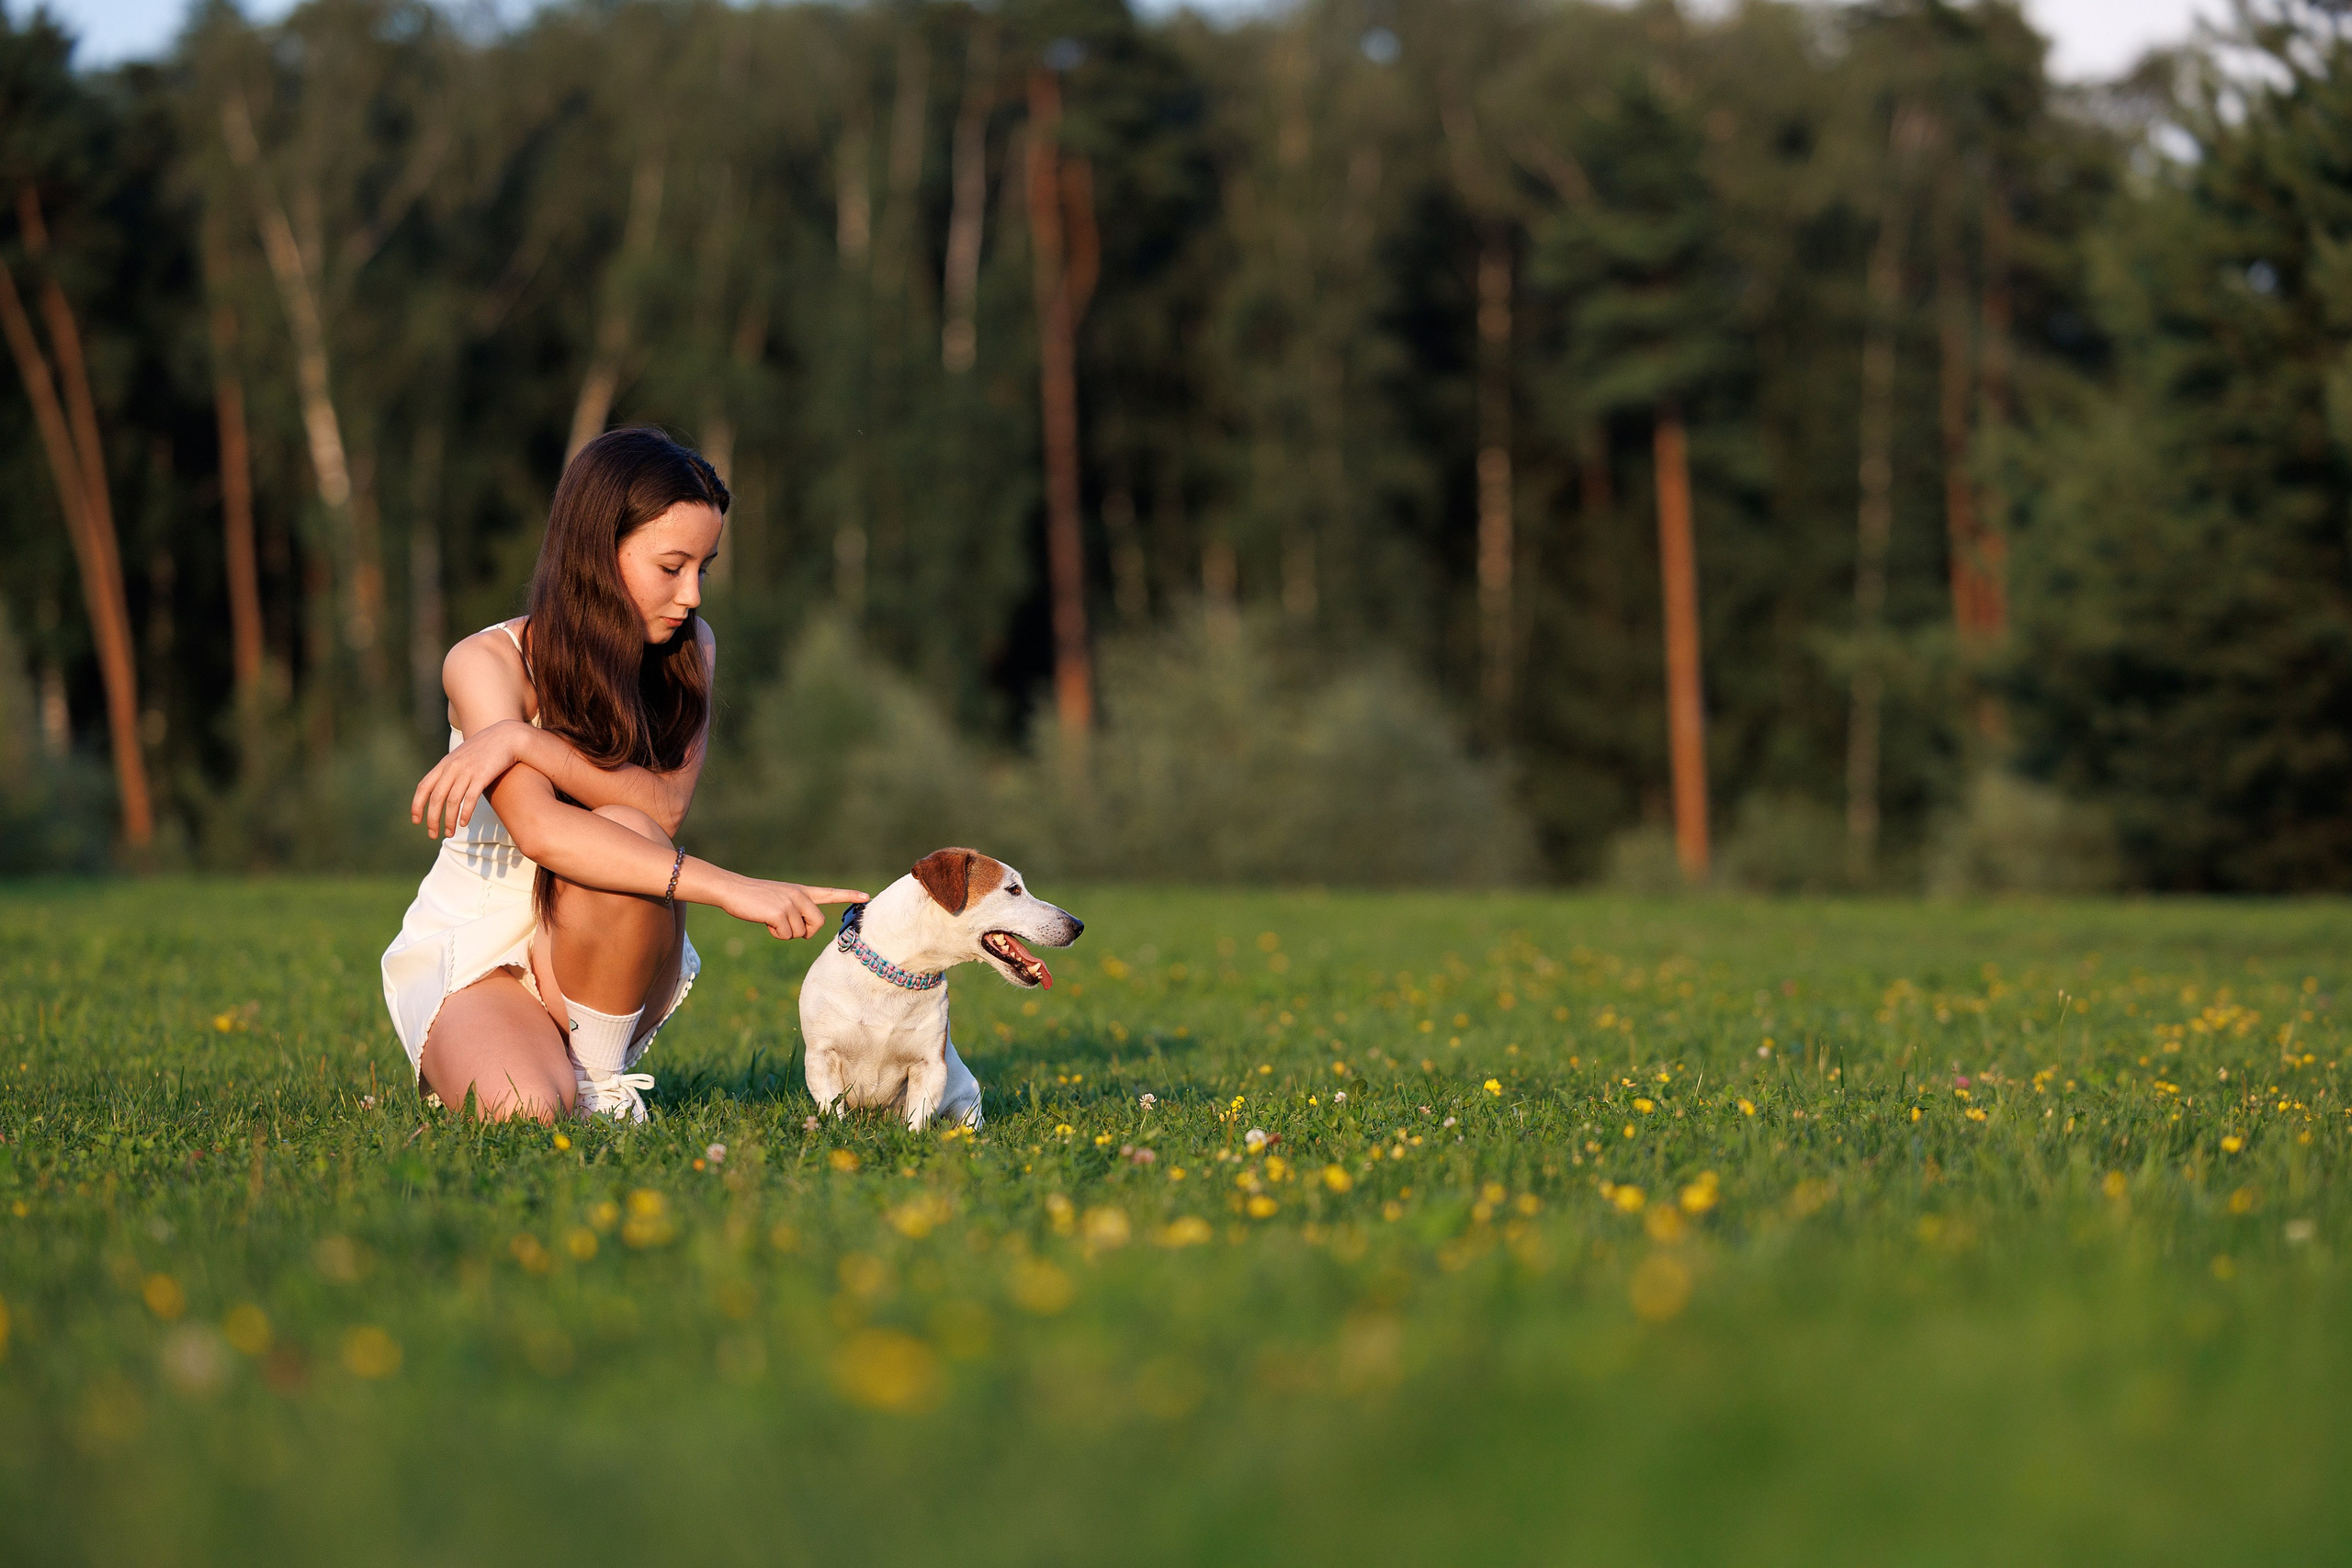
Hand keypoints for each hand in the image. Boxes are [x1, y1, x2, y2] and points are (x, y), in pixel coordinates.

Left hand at [412, 719, 534, 838]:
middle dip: (432, 819)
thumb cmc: (485, 750)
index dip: (417, 805)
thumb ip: (450, 771)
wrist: (507, 737)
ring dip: (449, 820)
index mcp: (444, 764)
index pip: (423, 787)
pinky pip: (470, 798)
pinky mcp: (482, 776)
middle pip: (436, 798)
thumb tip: (442, 789)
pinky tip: (464, 823)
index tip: (416, 821)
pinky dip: (465, 813)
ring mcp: (467, 771)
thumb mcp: (462, 757)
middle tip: (432, 834)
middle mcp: (452, 768)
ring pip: (452, 801)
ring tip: (449, 833)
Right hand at [720, 878, 868, 940]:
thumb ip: (797, 910)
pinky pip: (785, 935)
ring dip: (784, 932)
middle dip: (805, 932)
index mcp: (802, 891)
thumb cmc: (755, 898)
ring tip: (769, 918)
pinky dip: (775, 933)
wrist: (733, 889)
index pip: (830, 893)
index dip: (849, 896)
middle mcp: (800, 895)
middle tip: (786, 926)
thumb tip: (806, 931)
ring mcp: (790, 903)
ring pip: (799, 933)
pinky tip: (765, 920)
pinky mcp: (779, 912)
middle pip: (817, 924)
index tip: (867, 897)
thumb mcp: (780, 899)